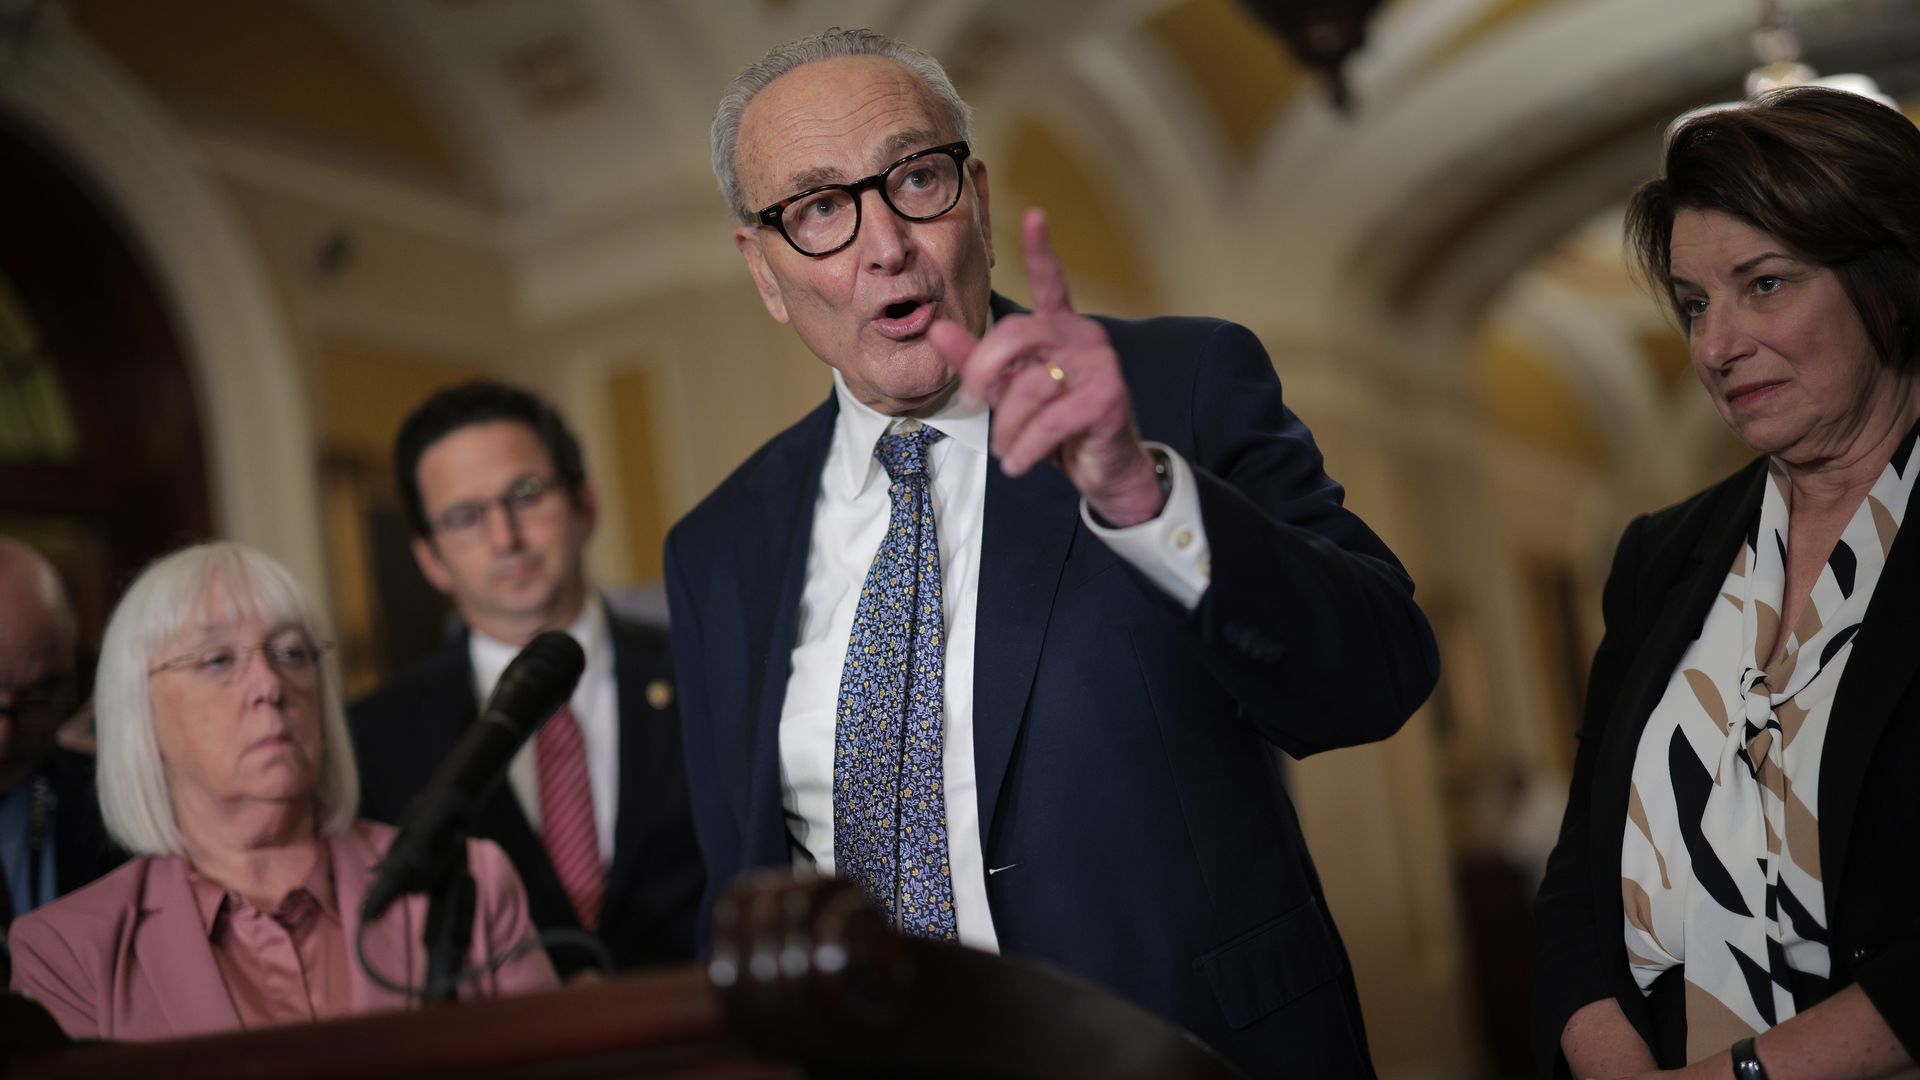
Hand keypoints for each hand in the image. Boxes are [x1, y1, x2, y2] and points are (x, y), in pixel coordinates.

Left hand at [928, 209, 1165, 526]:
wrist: (1104, 469)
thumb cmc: (1059, 426)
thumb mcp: (1010, 391)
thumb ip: (976, 361)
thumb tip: (937, 329)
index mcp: (1060, 327)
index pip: (1051, 281)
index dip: (1040, 250)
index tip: (1034, 216)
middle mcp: (1083, 337)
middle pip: (1015, 335)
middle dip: (983, 372)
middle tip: (970, 401)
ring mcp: (1100, 365)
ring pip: (1029, 387)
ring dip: (1007, 427)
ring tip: (1005, 450)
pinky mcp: (1107, 398)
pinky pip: (1049, 421)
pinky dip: (1026, 449)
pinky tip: (1020, 463)